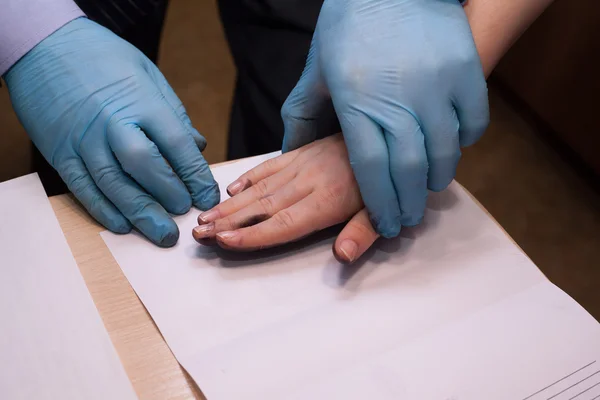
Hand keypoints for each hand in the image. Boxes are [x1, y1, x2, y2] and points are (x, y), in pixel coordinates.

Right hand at [4, 18, 218, 246]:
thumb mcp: (148, 75)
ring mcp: (83, 140)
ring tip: (162, 234)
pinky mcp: (60, 152)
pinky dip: (102, 209)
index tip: (208, 196)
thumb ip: (173, 113)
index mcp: (141, 102)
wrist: (44, 46)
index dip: (195, 175)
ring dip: (140, 213)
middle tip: (185, 214)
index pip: (175, 144)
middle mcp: (112, 123)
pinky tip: (122, 225)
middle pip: (144, 167)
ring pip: (113, 184)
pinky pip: (82, 187)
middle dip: (169, 195)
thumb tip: (197, 147)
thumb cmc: (103, 58)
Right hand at [193, 134, 378, 262]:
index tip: (224, 242)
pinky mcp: (302, 151)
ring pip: (260, 186)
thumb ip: (363, 233)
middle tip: (199, 234)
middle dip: (228, 222)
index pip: (284, 222)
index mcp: (329, 199)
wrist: (393, 130)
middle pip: (262, 206)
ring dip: (230, 204)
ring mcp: (303, 163)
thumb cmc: (391, 180)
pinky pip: (270, 164)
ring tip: (204, 217)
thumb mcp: (387, 212)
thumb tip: (342, 256)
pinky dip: (248, 177)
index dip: (253, 235)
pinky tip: (231, 189)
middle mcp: (310, 181)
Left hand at [281, 0, 488, 237]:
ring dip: (437, 179)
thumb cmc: (348, 27)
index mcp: (356, 100)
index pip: (370, 169)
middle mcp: (398, 96)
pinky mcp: (465, 70)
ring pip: (445, 152)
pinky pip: (473, 123)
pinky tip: (450, 149)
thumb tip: (289, 156)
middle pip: (410, 169)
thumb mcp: (317, 70)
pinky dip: (464, 143)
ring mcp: (436, 83)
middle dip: (409, 203)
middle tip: (407, 216)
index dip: (380, 203)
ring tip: (427, 188)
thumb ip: (301, 117)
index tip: (385, 223)